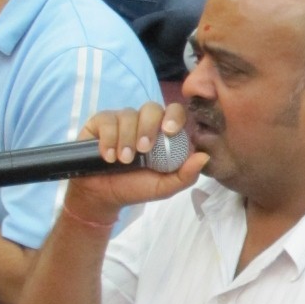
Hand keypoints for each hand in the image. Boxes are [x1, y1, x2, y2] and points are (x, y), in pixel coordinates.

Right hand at [60, 100, 207, 221]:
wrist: (102, 196)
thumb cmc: (135, 187)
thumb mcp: (163, 187)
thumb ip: (185, 175)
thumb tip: (204, 157)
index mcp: (162, 133)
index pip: (175, 112)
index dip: (174, 116)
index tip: (169, 131)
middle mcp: (143, 122)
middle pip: (151, 108)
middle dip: (148, 128)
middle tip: (143, 150)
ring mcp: (121, 120)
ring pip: (128, 114)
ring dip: (126, 139)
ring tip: (123, 161)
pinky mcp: (100, 122)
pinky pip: (107, 120)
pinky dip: (109, 139)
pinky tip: (107, 157)